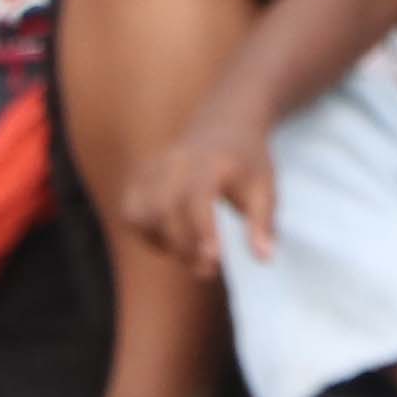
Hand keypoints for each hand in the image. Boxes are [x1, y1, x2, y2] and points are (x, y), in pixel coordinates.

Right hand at [120, 111, 281, 270]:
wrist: (224, 127)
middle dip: (183, 247)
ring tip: (191, 254)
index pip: (198, 197)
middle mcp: (176, 164)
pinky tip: (172, 239)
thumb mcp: (265, 189)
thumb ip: (263, 224)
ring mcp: (153, 169)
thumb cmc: (247, 164)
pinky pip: (130, 213)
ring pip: (140, 214)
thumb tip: (263, 259)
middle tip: (208, 270)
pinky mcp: (140, 178)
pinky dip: (146, 233)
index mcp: (211, 164)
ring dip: (163, 243)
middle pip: (164, 210)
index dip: (203, 229)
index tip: (214, 258)